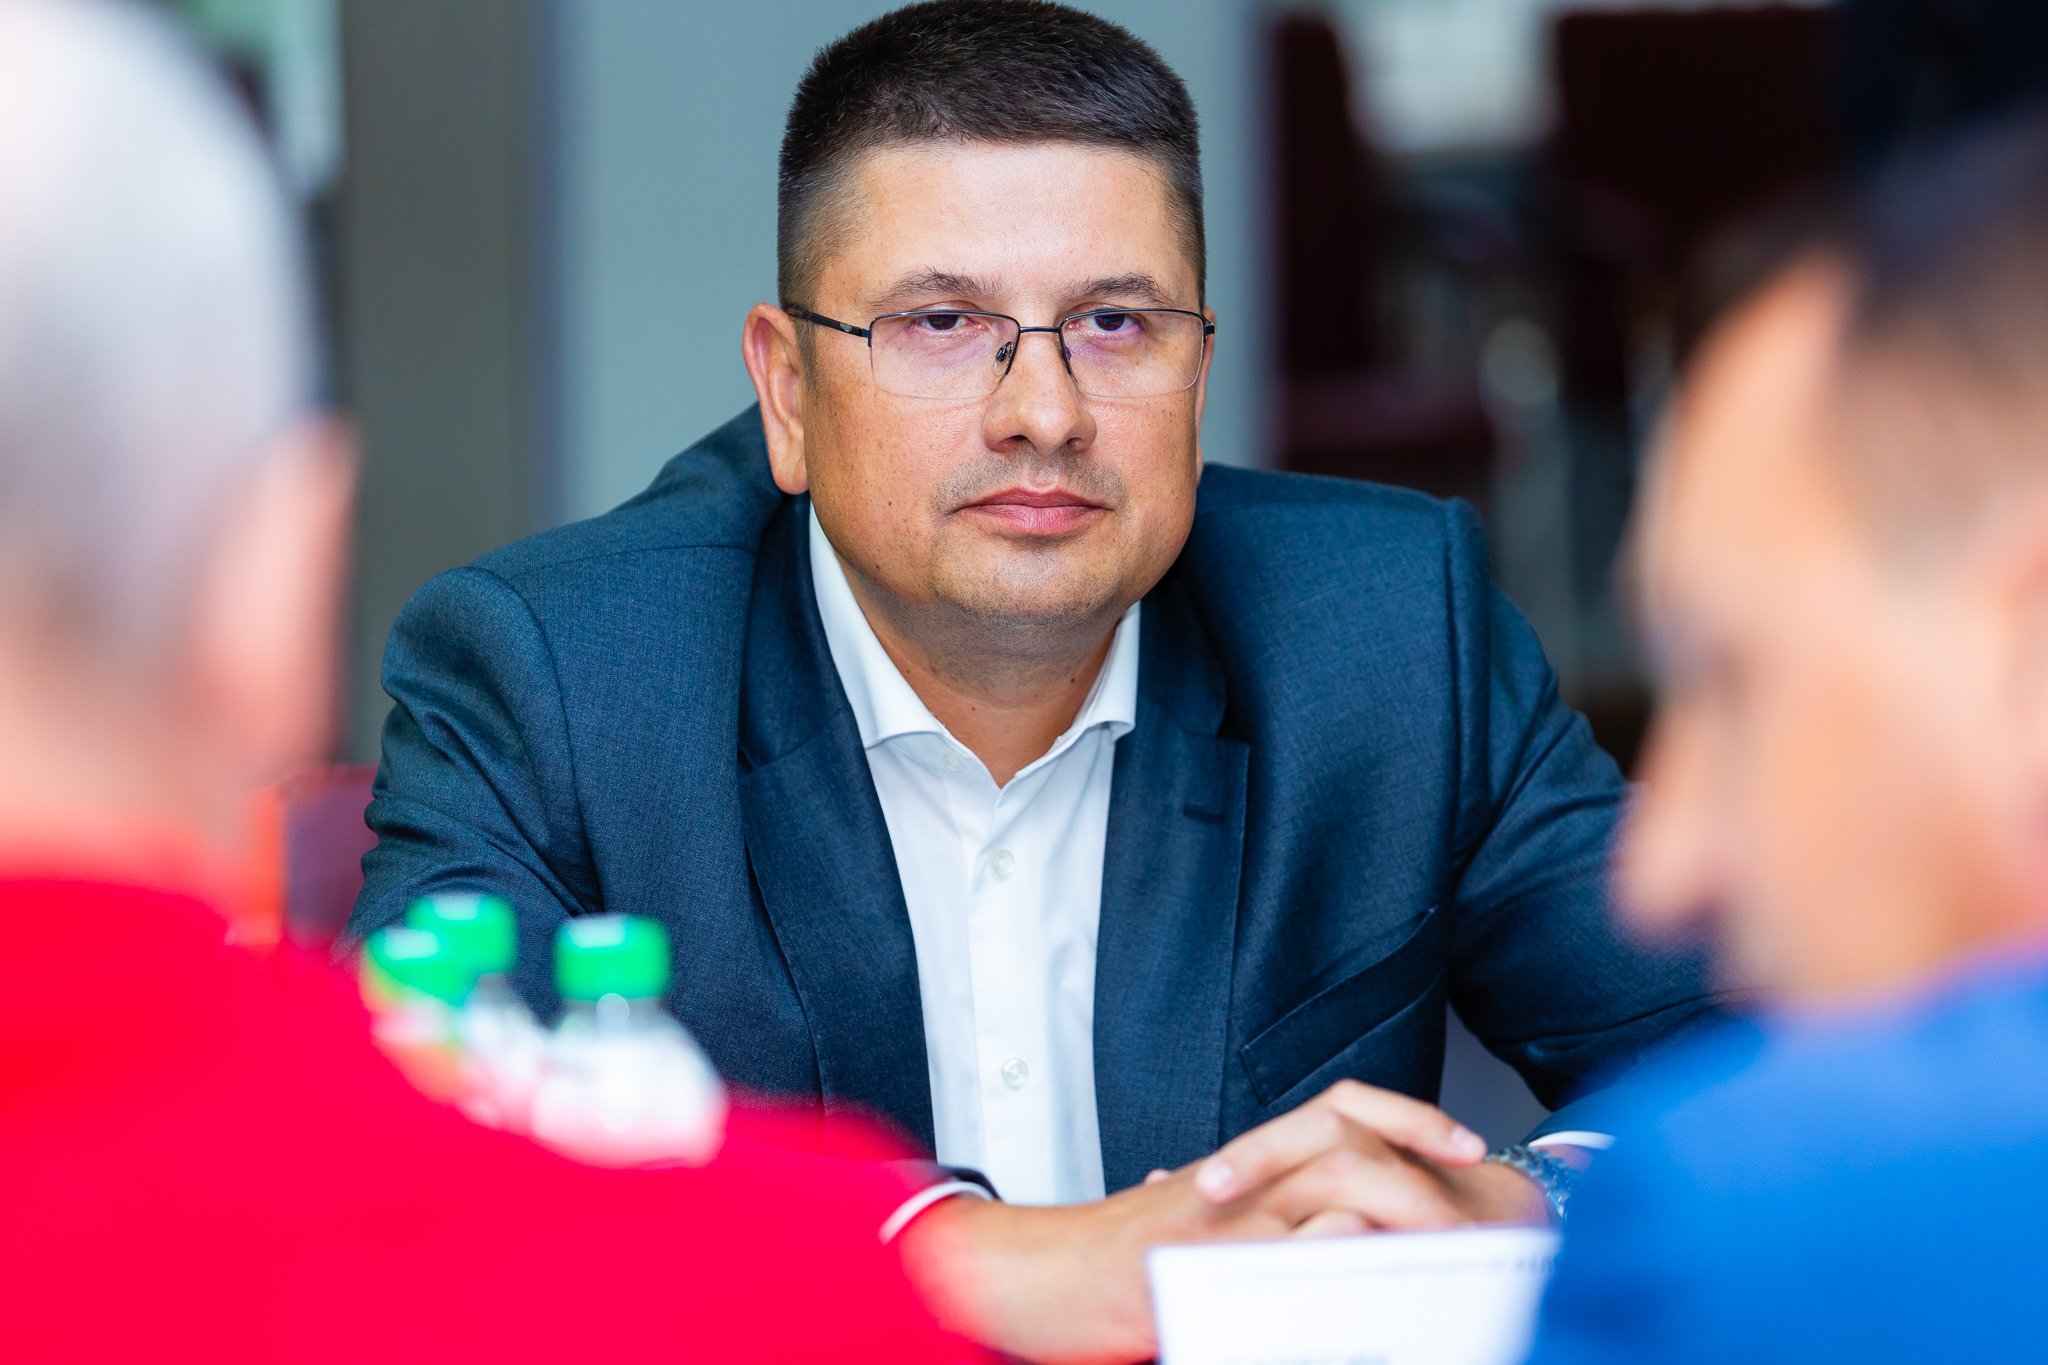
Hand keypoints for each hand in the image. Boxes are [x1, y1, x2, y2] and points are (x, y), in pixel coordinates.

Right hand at [896, 1081, 1544, 1363]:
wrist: (1041, 1278)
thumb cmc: (1113, 1268)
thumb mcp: (1195, 1237)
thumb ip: (1245, 1223)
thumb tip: (1300, 1229)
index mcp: (1248, 1171)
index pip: (1337, 1111)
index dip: (1403, 1116)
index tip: (1463, 1146)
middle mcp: (1241, 1179)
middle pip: (1343, 1130)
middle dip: (1417, 1147)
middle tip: (1476, 1179)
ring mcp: (1225, 1214)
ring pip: (1327, 1175)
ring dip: (1396, 1197)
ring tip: (1450, 1227)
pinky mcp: (1206, 1255)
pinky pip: (1286, 1239)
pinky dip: (1335, 1241)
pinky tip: (1377, 1258)